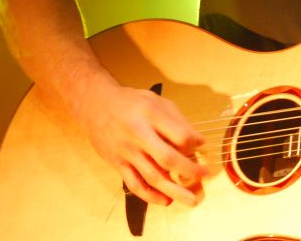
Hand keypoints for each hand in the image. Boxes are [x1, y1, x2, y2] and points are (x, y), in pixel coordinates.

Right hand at [77, 82, 208, 206]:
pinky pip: (135, 184)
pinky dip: (150, 196)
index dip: (194, 142)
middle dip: (189, 170)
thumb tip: (197, 140)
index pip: (178, 133)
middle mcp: (138, 135)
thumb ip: (177, 120)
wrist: (95, 105)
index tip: (202, 145)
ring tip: (191, 200)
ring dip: (174, 190)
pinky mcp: (117, 164)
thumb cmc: (130, 102)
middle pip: (167, 158)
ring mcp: (127, 152)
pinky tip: (165, 200)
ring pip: (152, 176)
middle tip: (205, 176)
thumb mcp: (156, 101)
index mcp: (151, 116)